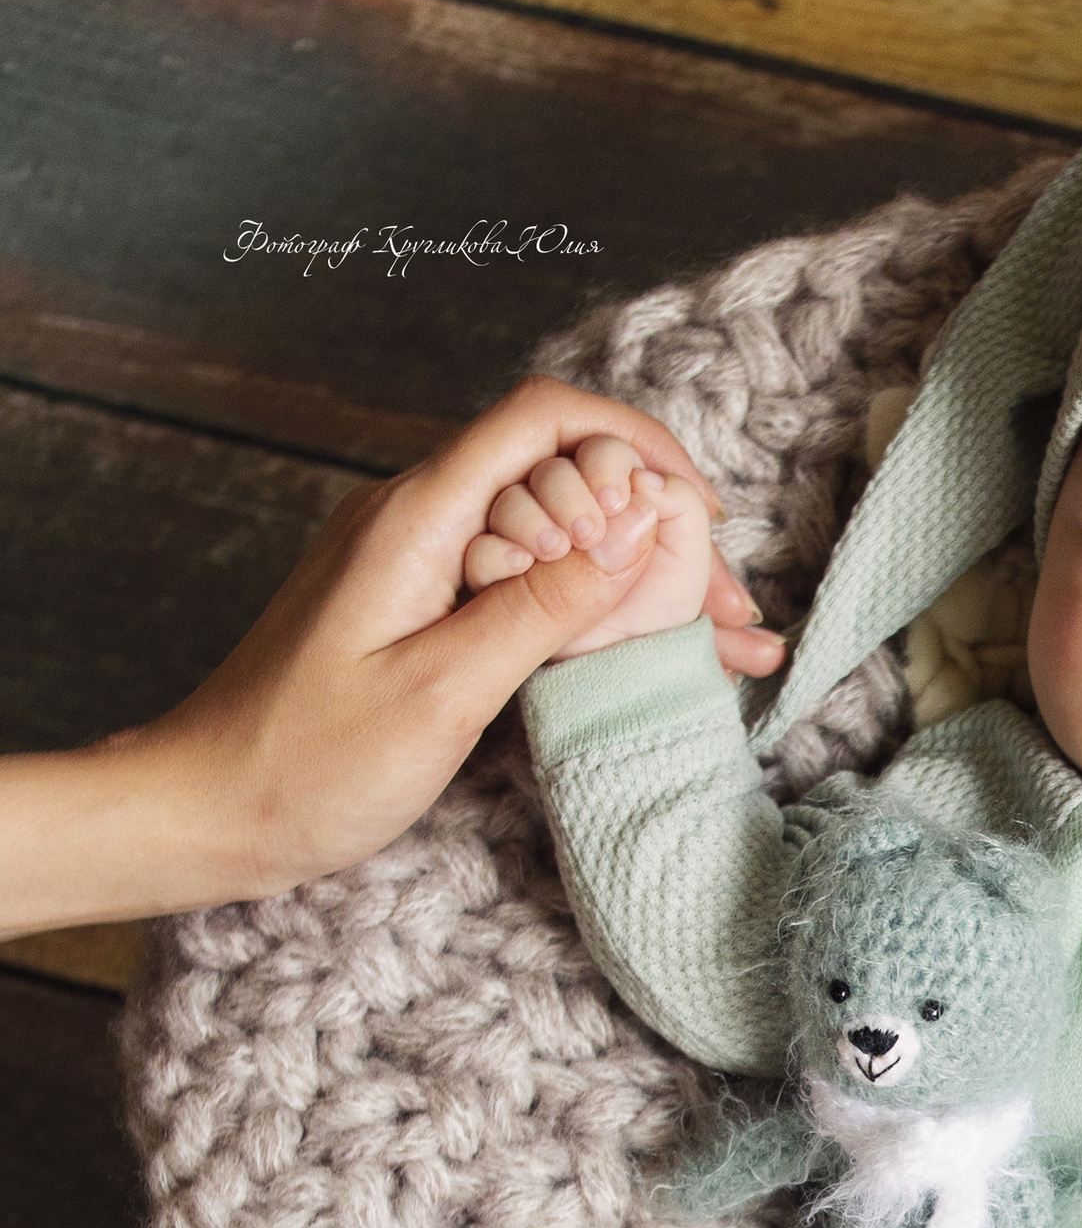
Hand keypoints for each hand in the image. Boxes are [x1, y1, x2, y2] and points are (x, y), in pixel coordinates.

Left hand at [104, 381, 785, 912]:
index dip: (637, 443)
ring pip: (547, 531)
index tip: (700, 512)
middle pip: (558, 475)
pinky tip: (638, 650)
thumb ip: (540, 609)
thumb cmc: (306, 763)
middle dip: (655, 527)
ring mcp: (413, 560)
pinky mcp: (415, 605)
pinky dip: (585, 607)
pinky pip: (515, 578)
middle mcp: (415, 518)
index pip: (544, 419)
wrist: (207, 809)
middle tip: (728, 611)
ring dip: (632, 574)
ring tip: (714, 640)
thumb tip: (632, 537)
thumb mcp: (441, 692)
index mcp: (416, 517)